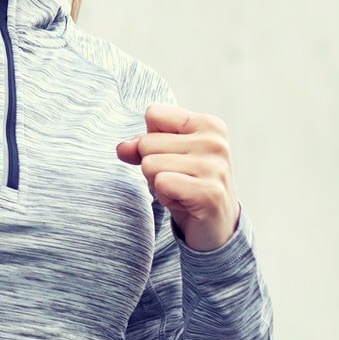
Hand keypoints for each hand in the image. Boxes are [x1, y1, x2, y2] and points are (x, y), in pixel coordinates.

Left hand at [117, 104, 240, 251]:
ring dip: (158, 183)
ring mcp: (215, 167)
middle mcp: (215, 142)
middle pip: (146, 142)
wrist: (216, 226)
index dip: (151, 139)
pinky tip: (184, 203)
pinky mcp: (209, 193)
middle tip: (178, 180)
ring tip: (180, 191)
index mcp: (208, 125)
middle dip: (153, 166)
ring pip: (149, 164)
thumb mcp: (162, 156)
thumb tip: (122, 148)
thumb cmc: (186, 183)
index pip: (153, 114)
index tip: (173, 157)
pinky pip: (161, 183)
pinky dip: (165, 197)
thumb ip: (139, 145)